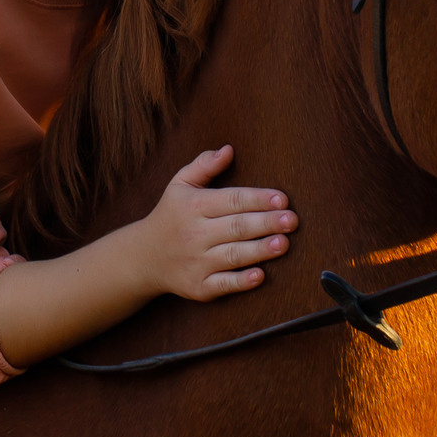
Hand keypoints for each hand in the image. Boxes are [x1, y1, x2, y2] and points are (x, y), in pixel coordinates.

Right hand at [137, 145, 297, 301]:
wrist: (144, 256)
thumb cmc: (171, 215)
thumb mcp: (180, 185)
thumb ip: (204, 165)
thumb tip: (229, 149)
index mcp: (193, 206)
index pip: (231, 200)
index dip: (257, 199)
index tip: (282, 198)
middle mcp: (194, 234)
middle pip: (236, 227)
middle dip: (266, 223)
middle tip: (292, 220)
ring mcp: (196, 262)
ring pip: (233, 255)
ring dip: (260, 250)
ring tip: (284, 243)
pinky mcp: (198, 286)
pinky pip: (222, 285)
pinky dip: (241, 281)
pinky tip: (260, 275)